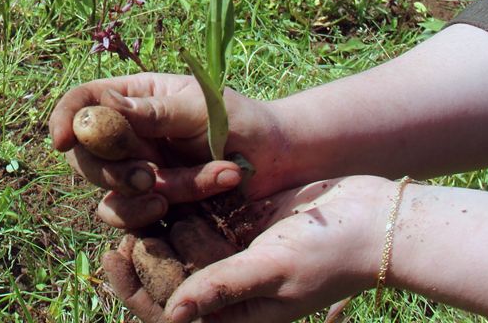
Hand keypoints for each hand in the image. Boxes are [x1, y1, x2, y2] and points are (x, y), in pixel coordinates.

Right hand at [49, 72, 287, 227]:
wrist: (279, 159)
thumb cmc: (242, 120)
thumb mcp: (201, 108)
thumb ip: (155, 111)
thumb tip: (104, 106)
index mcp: (134, 97)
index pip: (82, 102)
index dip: (64, 119)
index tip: (62, 141)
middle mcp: (128, 135)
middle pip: (83, 154)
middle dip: (109, 170)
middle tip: (145, 176)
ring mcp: (137, 171)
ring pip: (106, 192)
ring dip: (136, 196)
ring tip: (176, 191)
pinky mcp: (151, 205)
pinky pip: (129, 218)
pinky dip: (149, 215)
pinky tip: (179, 206)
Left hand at [108, 176, 392, 322]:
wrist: (371, 217)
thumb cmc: (330, 254)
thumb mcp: (272, 269)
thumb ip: (222, 288)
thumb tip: (173, 315)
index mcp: (232, 316)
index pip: (167, 312)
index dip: (135, 288)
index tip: (115, 254)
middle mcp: (225, 288)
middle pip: (163, 273)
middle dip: (142, 248)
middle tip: (125, 216)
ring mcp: (229, 252)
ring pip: (174, 240)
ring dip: (156, 220)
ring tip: (142, 192)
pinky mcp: (234, 222)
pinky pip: (195, 213)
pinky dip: (179, 200)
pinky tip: (159, 177)